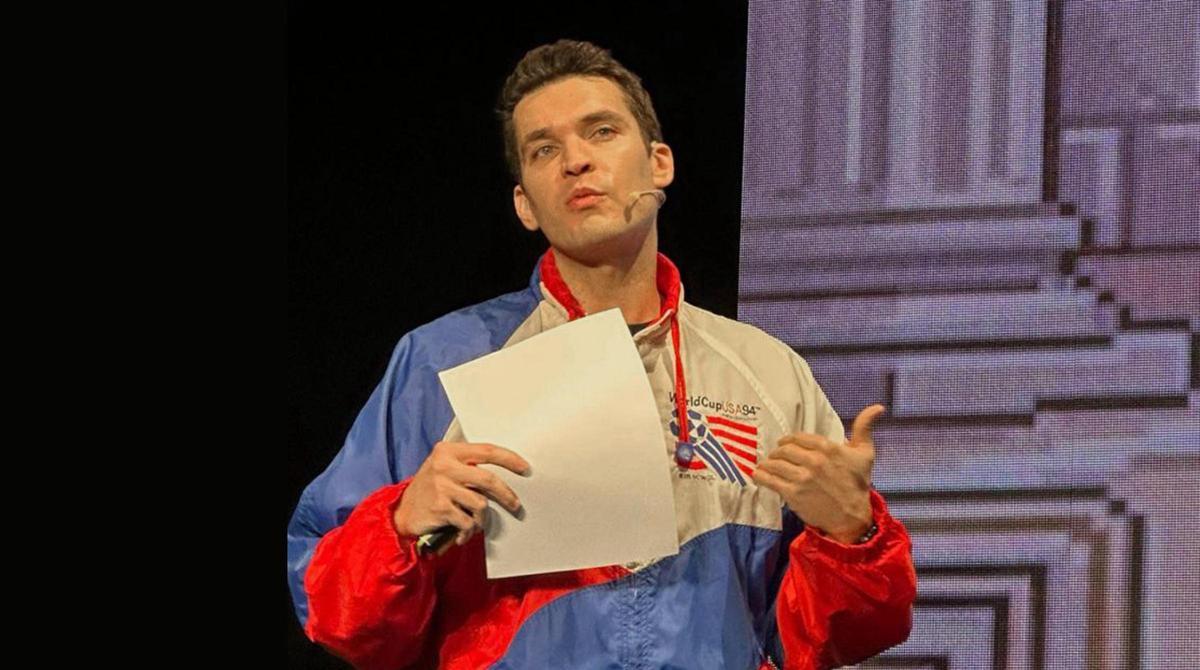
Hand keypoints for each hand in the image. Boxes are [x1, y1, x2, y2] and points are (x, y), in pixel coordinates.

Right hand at [393, 441, 530, 545]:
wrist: (403, 512)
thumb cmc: (430, 489)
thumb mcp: (443, 467)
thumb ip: (467, 465)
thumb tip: (505, 471)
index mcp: (448, 451)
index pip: (486, 450)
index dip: (509, 459)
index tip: (524, 468)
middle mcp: (444, 466)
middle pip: (488, 479)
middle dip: (506, 494)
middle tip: (515, 505)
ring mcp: (441, 486)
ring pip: (480, 503)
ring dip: (482, 519)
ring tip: (476, 524)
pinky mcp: (440, 507)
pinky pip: (468, 521)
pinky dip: (469, 531)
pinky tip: (463, 533)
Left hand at [752, 404, 883, 543]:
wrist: (852, 517)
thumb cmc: (858, 484)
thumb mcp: (865, 454)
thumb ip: (864, 428)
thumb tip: (878, 406)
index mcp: (828, 448)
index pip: (798, 437)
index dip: (788, 440)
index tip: (784, 445)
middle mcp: (814, 460)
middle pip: (783, 449)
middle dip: (777, 453)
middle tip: (776, 457)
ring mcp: (802, 477)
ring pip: (774, 463)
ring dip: (767, 463)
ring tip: (766, 466)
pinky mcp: (793, 494)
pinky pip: (769, 480)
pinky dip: (761, 476)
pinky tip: (760, 475)